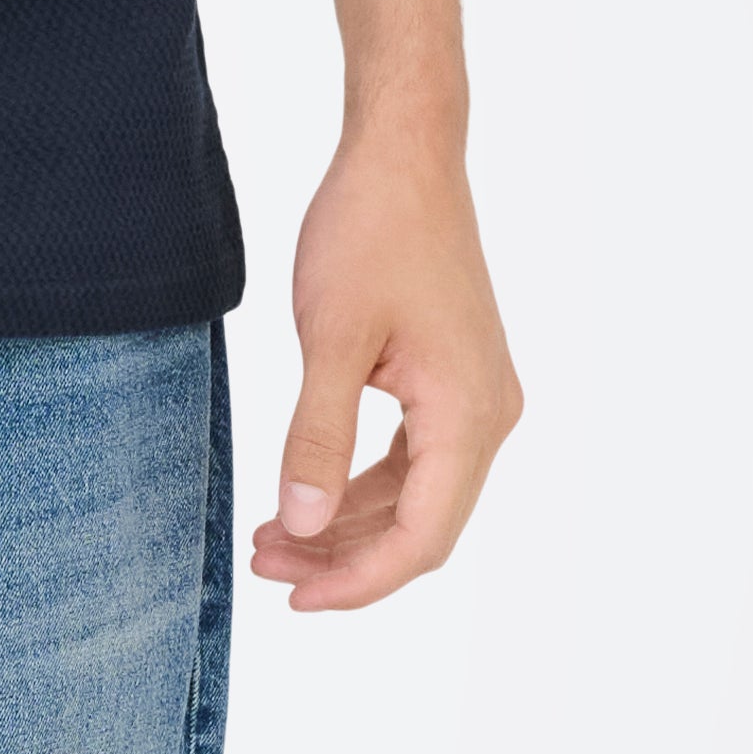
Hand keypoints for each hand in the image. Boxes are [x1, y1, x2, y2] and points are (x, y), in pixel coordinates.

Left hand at [255, 128, 519, 613]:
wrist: (405, 155)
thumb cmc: (371, 231)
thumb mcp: (330, 339)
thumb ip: (316, 439)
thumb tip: (303, 525)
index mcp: (469, 413)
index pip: (422, 537)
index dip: (359, 582)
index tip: (294, 599)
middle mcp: (489, 415)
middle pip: (423, 527)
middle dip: (344, 557)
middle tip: (263, 566)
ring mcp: (476, 399)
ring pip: (416, 497)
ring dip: (347, 525)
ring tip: (272, 538)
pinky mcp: (454, 382)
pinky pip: (413, 460)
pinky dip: (360, 485)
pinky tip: (306, 497)